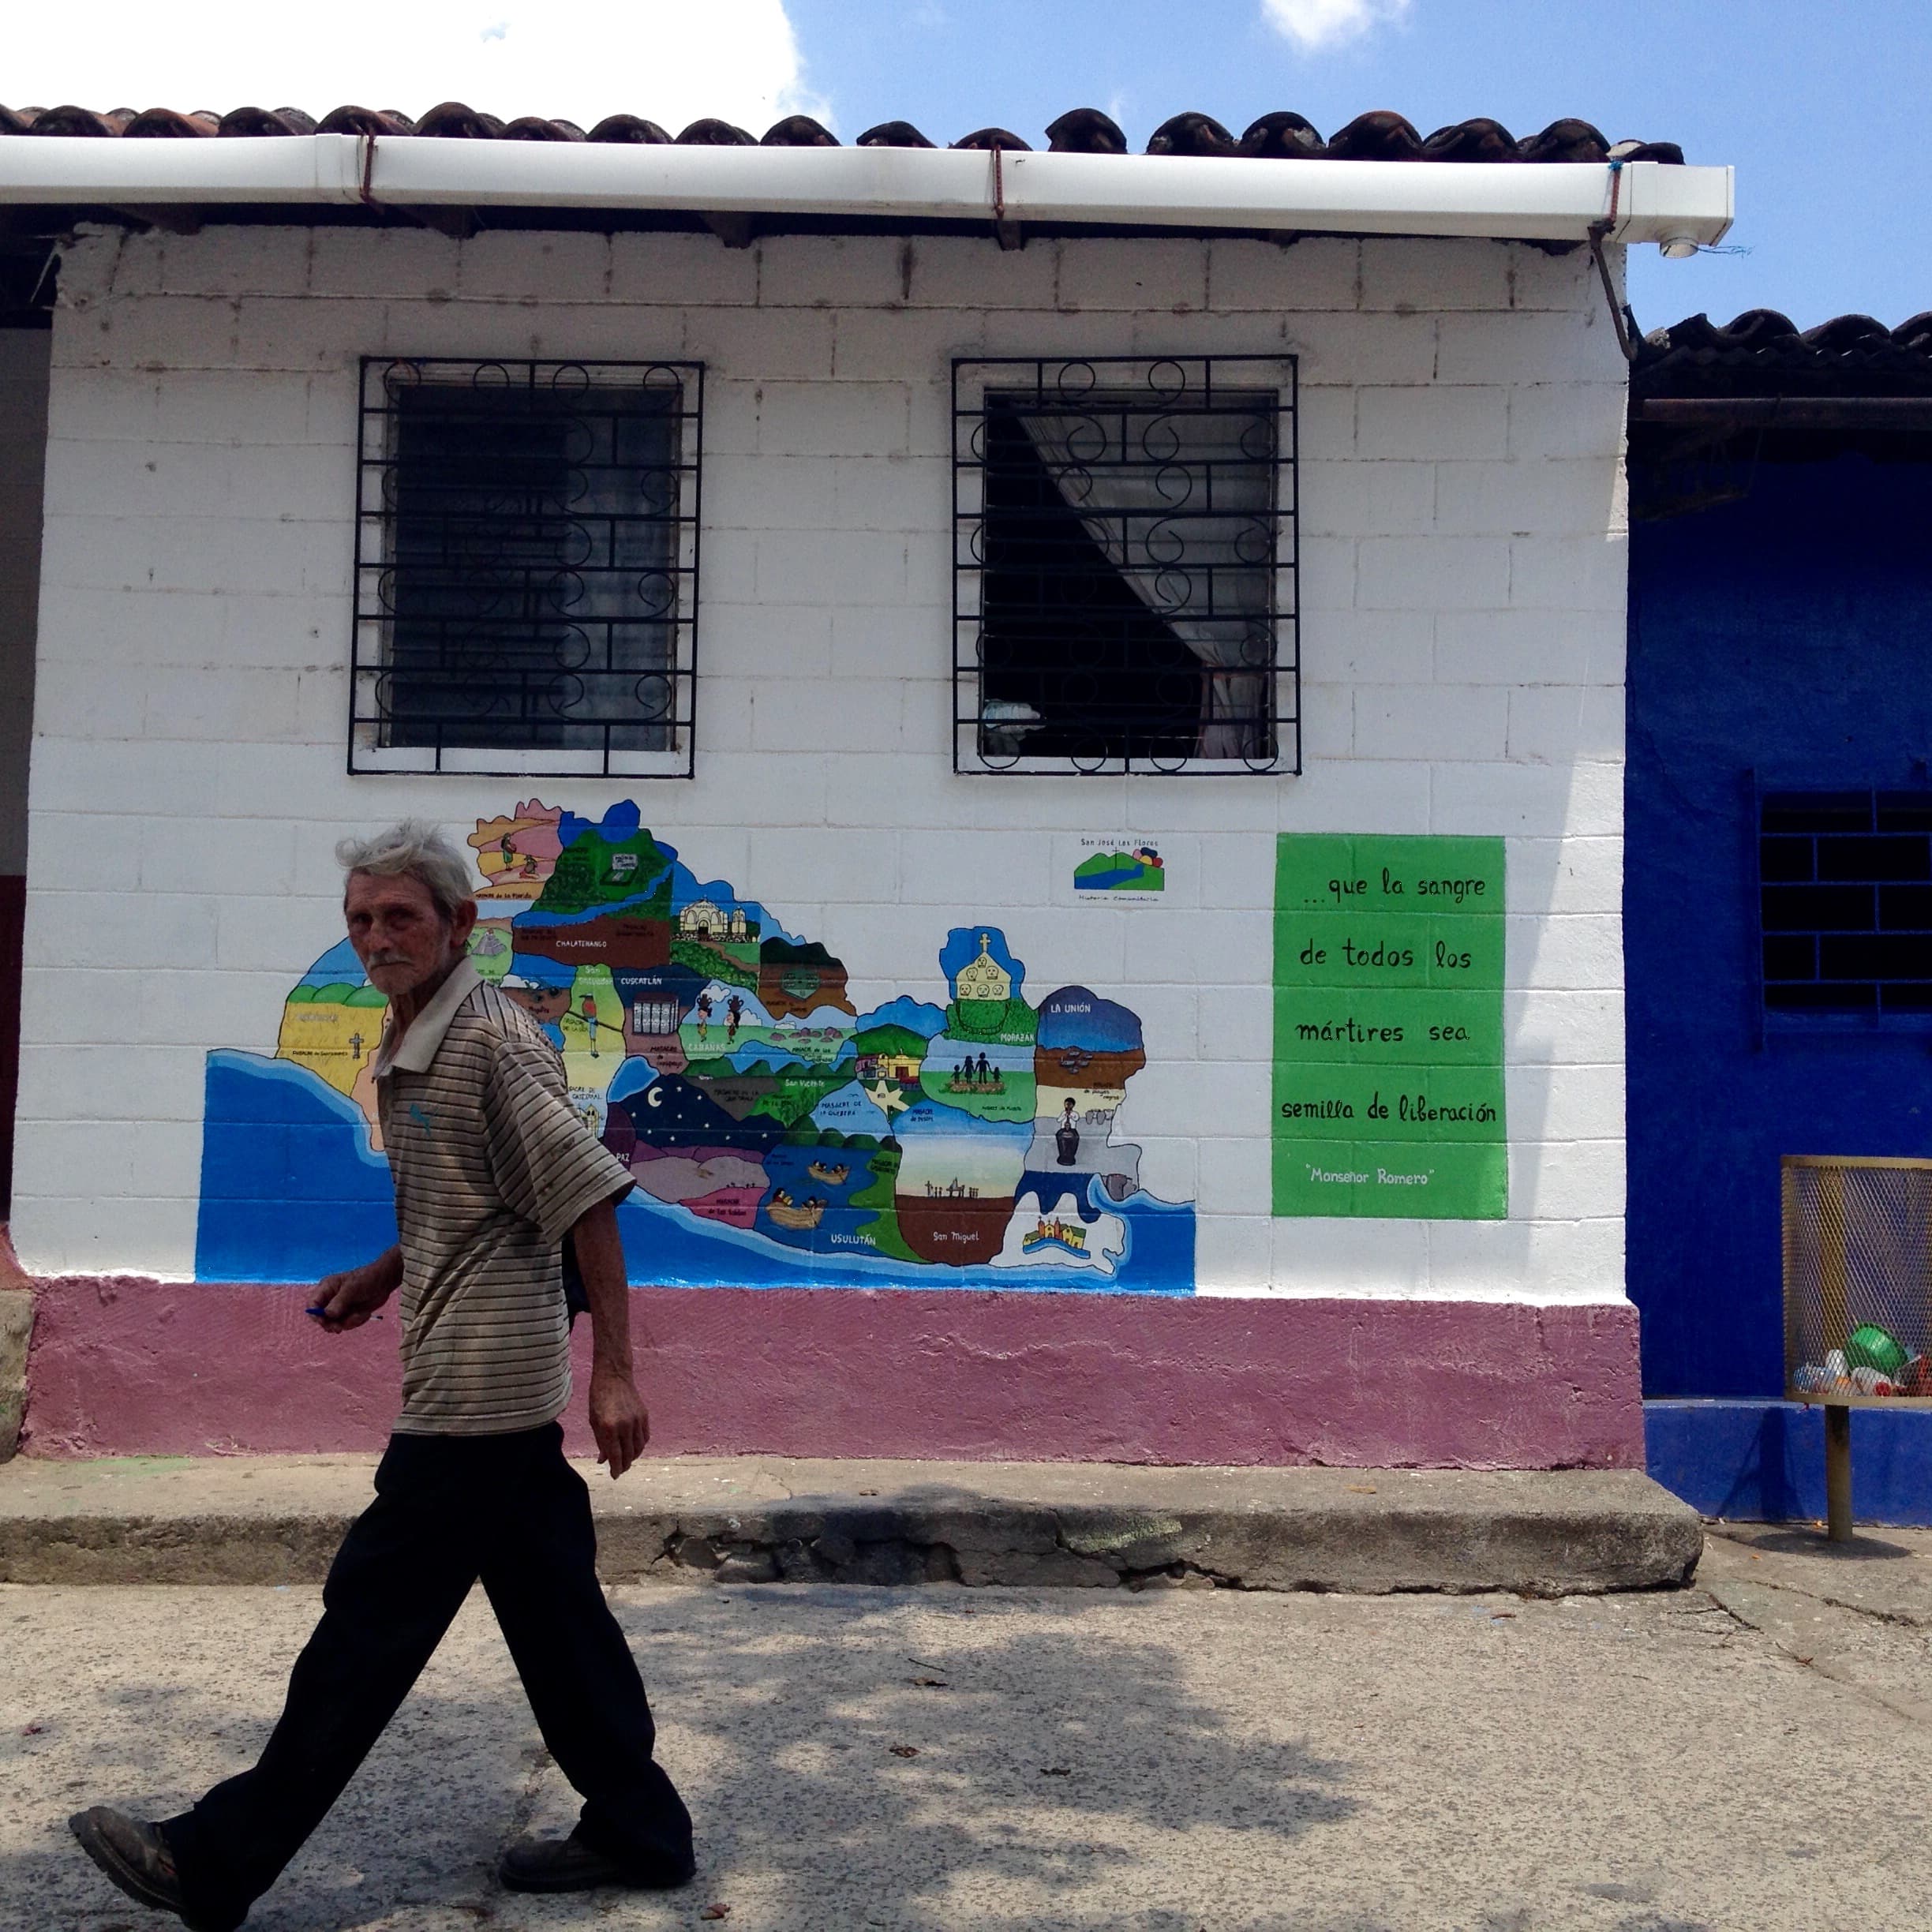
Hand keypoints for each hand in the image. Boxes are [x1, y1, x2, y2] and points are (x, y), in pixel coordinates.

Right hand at [313, 1260, 394, 1333]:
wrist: (385, 1282)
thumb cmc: (367, 1279)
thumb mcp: (352, 1288)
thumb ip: (339, 1302)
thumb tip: (327, 1314)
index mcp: (326, 1288)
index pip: (312, 1304)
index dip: (315, 1315)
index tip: (324, 1321)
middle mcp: (330, 1299)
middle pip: (321, 1318)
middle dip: (331, 1324)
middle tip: (340, 1327)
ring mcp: (339, 1308)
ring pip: (335, 1324)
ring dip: (348, 1323)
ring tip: (360, 1314)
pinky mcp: (349, 1314)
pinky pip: (347, 1325)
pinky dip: (356, 1322)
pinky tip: (365, 1313)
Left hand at [589, 1362, 649, 1478]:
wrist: (614, 1376)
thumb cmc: (599, 1398)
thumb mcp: (594, 1421)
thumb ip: (600, 1441)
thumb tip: (603, 1459)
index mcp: (609, 1428)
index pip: (615, 1456)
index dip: (615, 1469)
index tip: (614, 1476)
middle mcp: (625, 1426)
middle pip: (628, 1455)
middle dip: (623, 1466)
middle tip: (619, 1470)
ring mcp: (636, 1420)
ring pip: (639, 1448)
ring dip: (632, 1457)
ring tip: (626, 1460)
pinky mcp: (644, 1416)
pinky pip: (645, 1437)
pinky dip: (640, 1446)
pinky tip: (634, 1447)